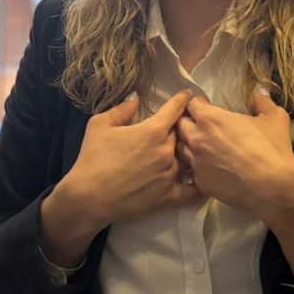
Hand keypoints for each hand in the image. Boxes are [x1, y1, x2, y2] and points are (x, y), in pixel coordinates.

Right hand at [61, 89, 202, 229]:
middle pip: (182, 134)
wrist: (89, 198)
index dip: (182, 100)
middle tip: (179, 128)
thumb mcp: (100, 125)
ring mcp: (170, 175)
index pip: (174, 110)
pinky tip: (205, 181)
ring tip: (190, 152)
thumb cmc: (92, 158)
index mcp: (153, 131)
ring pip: (187, 159)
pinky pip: (193, 191)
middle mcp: (167, 151)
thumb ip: (122, 109)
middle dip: (181, 129)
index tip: (188, 95)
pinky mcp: (169, 196)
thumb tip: (136, 97)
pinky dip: (200, 185)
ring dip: (187, 154)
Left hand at [175, 90, 293, 218]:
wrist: (271, 188)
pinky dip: (198, 166)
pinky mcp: (200, 182)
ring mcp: (196, 162)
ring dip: (189, 144)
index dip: (199, 104)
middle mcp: (197, 138)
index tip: (207, 107)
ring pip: (181, 149)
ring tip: (203, 146)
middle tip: (202, 126)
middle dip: (188, 122)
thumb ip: (263, 102)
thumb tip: (259, 95)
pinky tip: (211, 167)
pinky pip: (193, 170)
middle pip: (180, 125)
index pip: (192, 105)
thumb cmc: (272, 149)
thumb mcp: (275, 117)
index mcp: (210, 119)